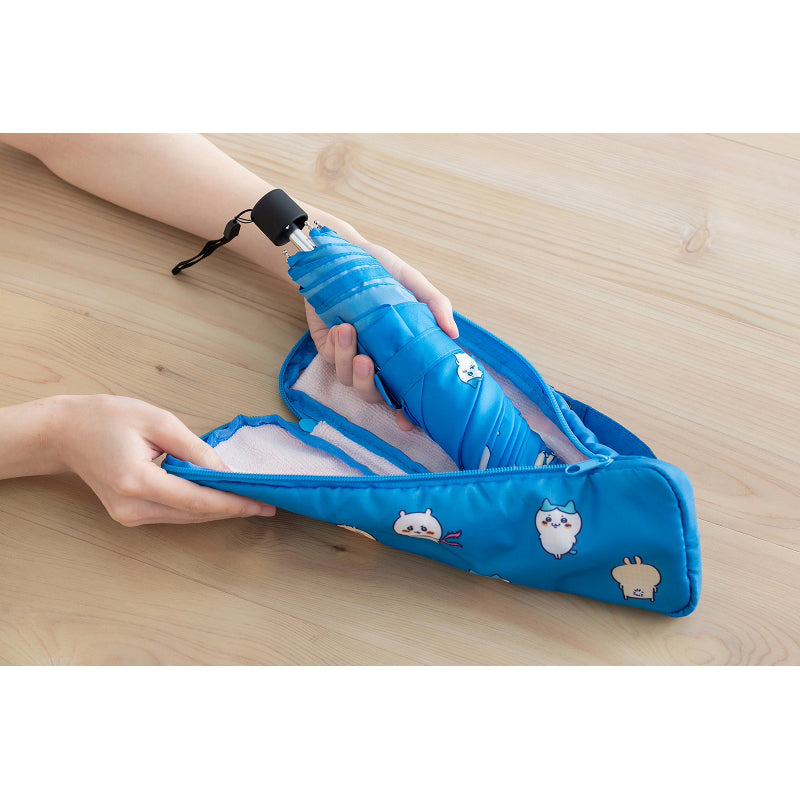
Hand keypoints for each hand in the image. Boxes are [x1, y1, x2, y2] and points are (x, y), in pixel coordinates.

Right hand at [53, 395, 275, 525]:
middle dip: (233, 508)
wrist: (64, 432)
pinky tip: (221, 497)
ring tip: (251, 500)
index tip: (263, 504)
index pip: (197, 499)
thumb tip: (227, 471)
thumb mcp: (158, 422)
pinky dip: (199, 506)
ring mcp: (128, 516)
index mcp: (137, 481)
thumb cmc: (107, 418)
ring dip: (218, 509)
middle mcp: (132, 507)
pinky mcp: (129, 515)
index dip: (234, 503)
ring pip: (186, 517)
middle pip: (194, 513)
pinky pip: (173, 513)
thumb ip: (194, 450)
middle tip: (268, 503)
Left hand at [304, 222, 458, 430]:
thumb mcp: (413, 283)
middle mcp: (376, 362)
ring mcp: (349, 357)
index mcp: (399, 356)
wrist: (346, 252)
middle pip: (372, 395)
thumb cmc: (382, 270)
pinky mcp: (327, 346)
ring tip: (351, 333)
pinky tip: (342, 327)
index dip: (405, 413)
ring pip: (348, 380)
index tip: (406, 422)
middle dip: (369, 385)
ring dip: (348, 362)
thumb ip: (435, 306)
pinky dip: (336, 346)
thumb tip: (454, 334)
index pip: (403, 394)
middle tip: (368, 362)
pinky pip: (330, 359)